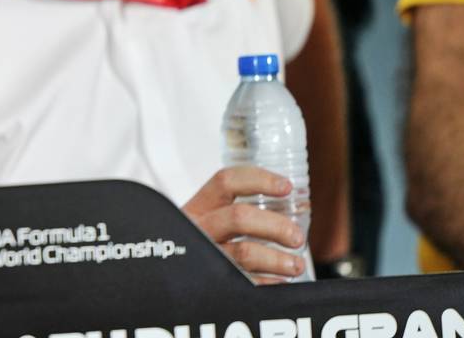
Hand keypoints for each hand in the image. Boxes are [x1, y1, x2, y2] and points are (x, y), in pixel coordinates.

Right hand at [182, 166, 306, 282]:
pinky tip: (279, 281)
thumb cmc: (199, 245)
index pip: (226, 182)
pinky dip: (268, 282)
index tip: (286, 187)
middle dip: (275, 225)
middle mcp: (199, 229)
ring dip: (278, 259)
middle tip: (296, 237)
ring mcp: (205, 256)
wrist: (167, 281)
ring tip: (296, 264)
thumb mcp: (205, 222)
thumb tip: (289, 205)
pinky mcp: (212, 282)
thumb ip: (233, 212)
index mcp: (199, 207)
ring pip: (245, 252)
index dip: (259, 180)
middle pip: (239, 217)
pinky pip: (245, 282)